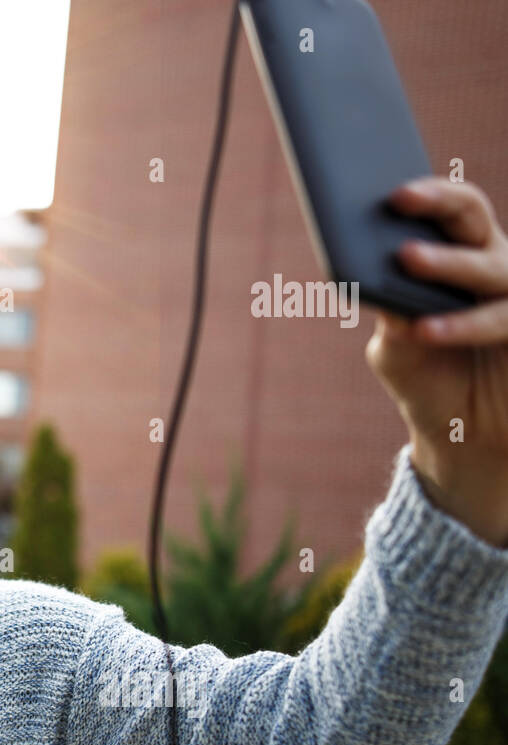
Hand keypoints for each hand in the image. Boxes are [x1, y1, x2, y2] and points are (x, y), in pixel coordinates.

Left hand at [366, 176, 507, 544]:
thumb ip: (387, 314)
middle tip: (398, 197)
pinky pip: (500, 319)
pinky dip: (461, 324)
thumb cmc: (427, 377)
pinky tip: (424, 329)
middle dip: (438, 201)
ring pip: (491, 266)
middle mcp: (493, 266)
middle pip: (472, 218)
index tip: (385, 183)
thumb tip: (373, 279)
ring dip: (449, 261)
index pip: (448, 208)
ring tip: (406, 259)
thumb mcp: (395, 348)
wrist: (465, 436)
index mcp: (459, 255)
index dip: (423, 191)